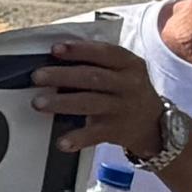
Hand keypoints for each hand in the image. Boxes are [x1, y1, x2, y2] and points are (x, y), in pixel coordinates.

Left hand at [31, 34, 167, 158]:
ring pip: (91, 103)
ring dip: (63, 103)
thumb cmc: (125, 90)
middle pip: (93, 77)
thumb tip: (54, 56)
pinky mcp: (117, 131)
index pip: (105, 53)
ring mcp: (123, 109)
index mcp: (129, 65)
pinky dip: (78, 138)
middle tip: (36, 77)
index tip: (54, 49)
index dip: (80, 50)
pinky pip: (95, 134)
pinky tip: (62, 142)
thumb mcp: (122, 71)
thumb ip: (97, 63)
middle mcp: (129, 85)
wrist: (154, 124)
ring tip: (38, 103)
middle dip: (62, 76)